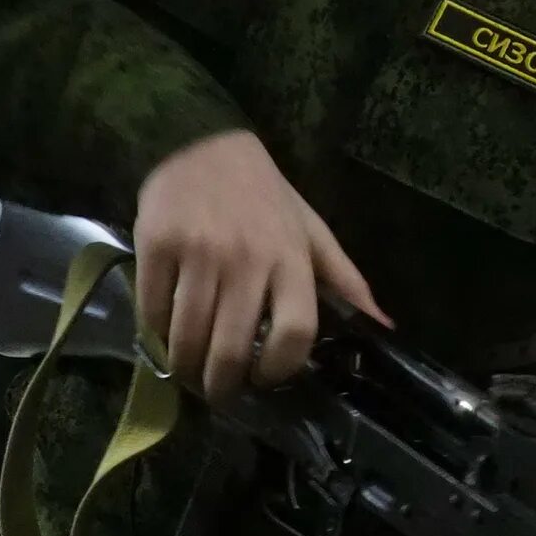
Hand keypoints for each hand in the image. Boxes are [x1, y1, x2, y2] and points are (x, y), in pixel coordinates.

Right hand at [134, 129, 384, 400]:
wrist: (201, 143)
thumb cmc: (263, 195)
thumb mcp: (310, 230)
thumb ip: (344, 279)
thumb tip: (382, 325)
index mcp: (291, 258)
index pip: (295, 331)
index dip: (279, 368)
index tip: (265, 379)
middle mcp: (247, 259)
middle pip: (233, 346)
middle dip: (223, 384)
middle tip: (219, 392)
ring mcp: (199, 253)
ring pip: (188, 336)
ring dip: (187, 367)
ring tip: (190, 373)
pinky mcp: (158, 246)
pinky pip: (154, 309)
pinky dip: (156, 333)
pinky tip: (165, 336)